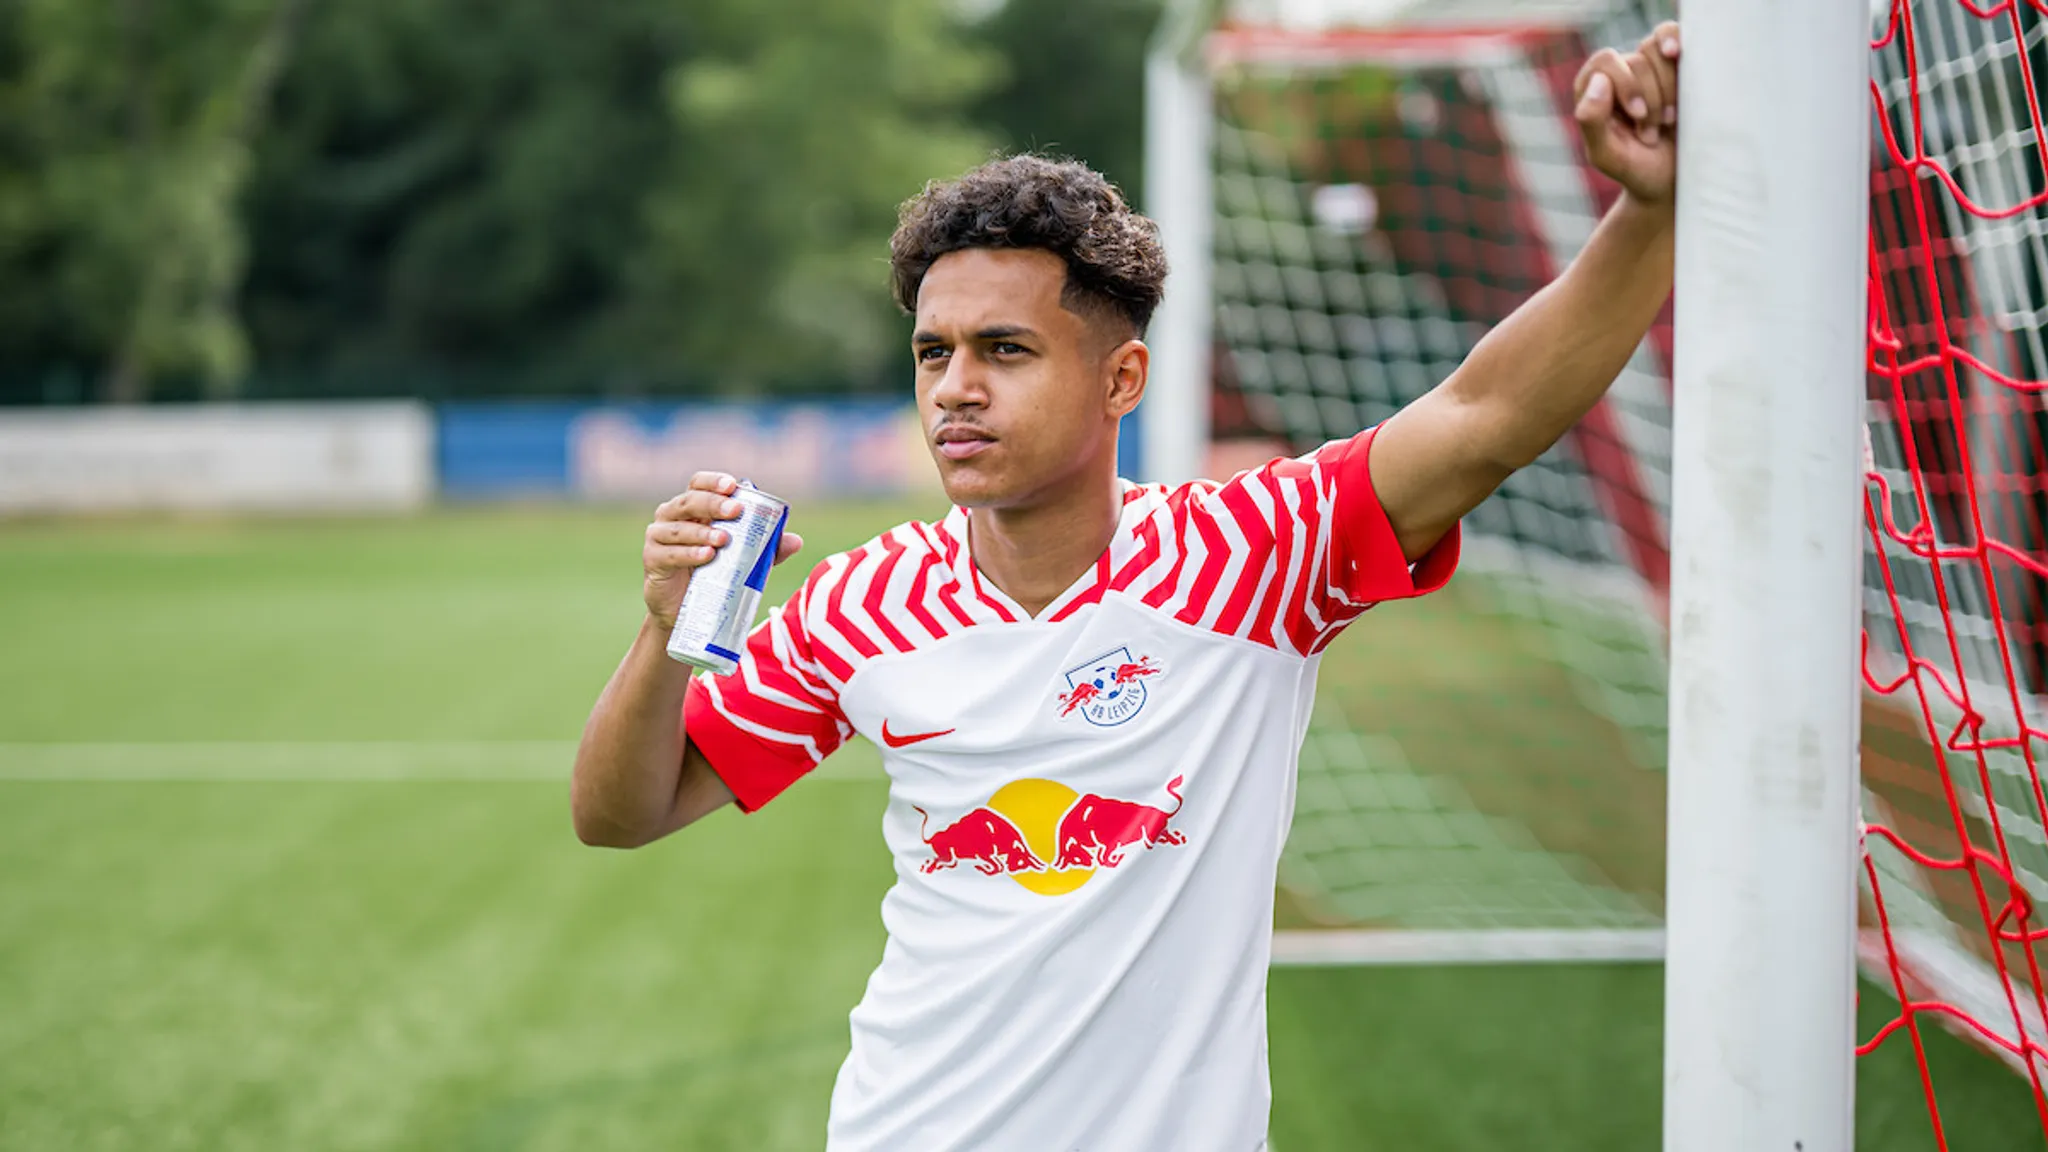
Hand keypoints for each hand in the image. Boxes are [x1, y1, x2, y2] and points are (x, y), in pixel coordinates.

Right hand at [643, 471, 804, 631]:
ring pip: (678, 527)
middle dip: (713, 504)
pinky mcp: (652, 560)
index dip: (713, 482)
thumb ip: (767, 550)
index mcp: (693, 508)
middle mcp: (672, 516)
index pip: (699, 484)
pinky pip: (669, 553)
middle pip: (688, 501)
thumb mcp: (743, 560)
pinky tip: (706, 556)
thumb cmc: (713, 575)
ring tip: (724, 540)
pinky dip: (688, 553)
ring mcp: (659, 537)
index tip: (733, 487)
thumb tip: (796, 540)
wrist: (685, 611)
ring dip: (702, 532)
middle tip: (735, 511)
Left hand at [1574, 21, 1681, 206]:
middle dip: (1651, 98)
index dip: (1626, 85)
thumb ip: (1592, 121)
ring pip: (1657, 51)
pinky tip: (1678, 57)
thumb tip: (1599, 81)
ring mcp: (1646, 69)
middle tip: (1652, 132)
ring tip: (1669, 121)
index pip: (1605, 63)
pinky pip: (1674, 37)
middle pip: (1635, 60)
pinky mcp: (1674, 66)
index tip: (1639, 115)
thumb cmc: (1636, 170)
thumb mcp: (1607, 155)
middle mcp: (1617, 75)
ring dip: (1669, 89)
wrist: (1672, 180)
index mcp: (1591, 92)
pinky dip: (1678, 48)